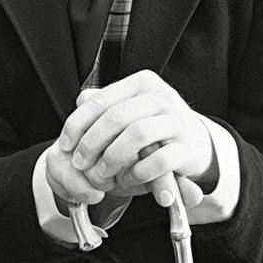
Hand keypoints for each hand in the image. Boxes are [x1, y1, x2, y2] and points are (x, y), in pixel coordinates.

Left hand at [56, 70, 213, 205]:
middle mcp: (161, 97)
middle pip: (116, 117)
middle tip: (80, 164)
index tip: (65, 145)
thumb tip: (81, 100)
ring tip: (103, 174)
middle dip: (91, 144)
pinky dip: (137, 172)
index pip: (101, 99)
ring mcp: (177, 121)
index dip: (77, 124)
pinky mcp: (188, 148)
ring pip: (137, 134)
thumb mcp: (131, 112)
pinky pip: (158, 160)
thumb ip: (107, 104)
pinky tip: (128, 179)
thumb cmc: (156, 130)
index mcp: (142, 83)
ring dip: (113, 158)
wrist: (197, 145)